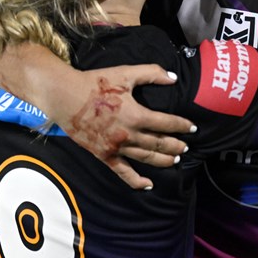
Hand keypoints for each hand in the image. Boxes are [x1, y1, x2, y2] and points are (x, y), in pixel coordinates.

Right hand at [46, 65, 195, 190]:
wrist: (64, 96)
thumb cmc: (95, 83)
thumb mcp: (126, 73)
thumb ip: (152, 73)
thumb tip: (173, 78)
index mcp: (136, 114)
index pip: (167, 123)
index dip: (182, 126)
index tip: (193, 128)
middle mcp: (128, 134)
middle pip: (159, 144)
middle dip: (176, 145)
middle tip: (186, 146)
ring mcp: (116, 147)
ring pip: (146, 158)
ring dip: (163, 160)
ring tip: (176, 160)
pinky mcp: (103, 155)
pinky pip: (122, 172)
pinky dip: (136, 180)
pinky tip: (148, 184)